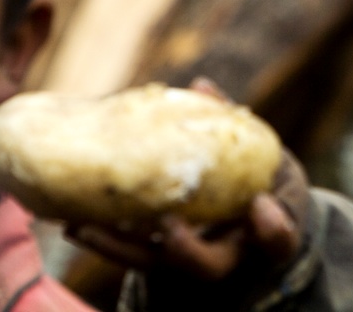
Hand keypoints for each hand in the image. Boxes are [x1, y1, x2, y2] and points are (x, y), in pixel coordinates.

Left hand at [67, 76, 309, 281]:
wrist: (250, 218)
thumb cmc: (261, 179)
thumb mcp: (265, 153)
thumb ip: (233, 124)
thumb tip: (201, 85)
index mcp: (268, 231)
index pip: (279, 241)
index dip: (272, 229)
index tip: (260, 206)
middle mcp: (231, 256)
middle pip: (208, 266)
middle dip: (185, 249)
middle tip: (167, 225)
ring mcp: (191, 262)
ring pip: (158, 266)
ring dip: (119, 248)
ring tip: (82, 225)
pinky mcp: (160, 260)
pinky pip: (132, 255)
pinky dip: (104, 240)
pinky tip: (72, 220)